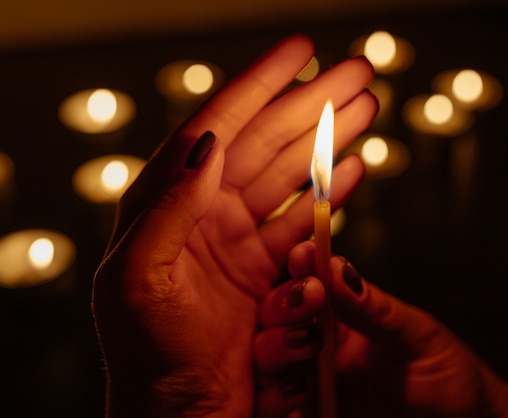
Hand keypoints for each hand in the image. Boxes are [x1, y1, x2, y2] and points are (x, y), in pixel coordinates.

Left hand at [91, 35, 376, 417]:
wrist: (180, 413)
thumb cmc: (147, 354)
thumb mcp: (138, 278)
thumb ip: (169, 206)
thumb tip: (206, 143)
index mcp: (167, 202)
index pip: (217, 125)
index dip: (260, 83)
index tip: (301, 50)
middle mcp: (203, 211)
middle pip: (266, 140)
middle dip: (313, 103)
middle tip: (358, 72)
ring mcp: (237, 237)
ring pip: (291, 173)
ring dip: (328, 139)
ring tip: (365, 109)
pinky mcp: (264, 267)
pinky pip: (303, 217)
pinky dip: (329, 190)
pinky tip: (352, 165)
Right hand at [255, 241, 507, 417]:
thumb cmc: (451, 378)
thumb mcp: (416, 335)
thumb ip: (373, 307)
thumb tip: (337, 267)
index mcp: (345, 316)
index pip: (309, 283)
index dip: (301, 267)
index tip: (303, 255)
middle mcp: (321, 345)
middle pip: (276, 318)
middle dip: (281, 305)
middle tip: (303, 300)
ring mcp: (313, 382)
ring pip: (267, 359)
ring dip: (274, 348)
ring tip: (302, 345)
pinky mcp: (312, 414)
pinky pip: (275, 405)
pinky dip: (274, 396)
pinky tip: (293, 390)